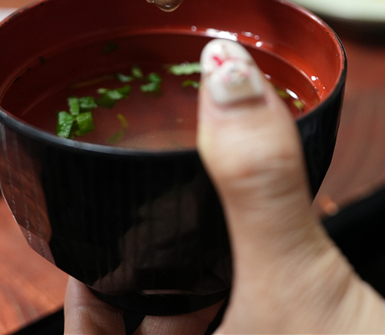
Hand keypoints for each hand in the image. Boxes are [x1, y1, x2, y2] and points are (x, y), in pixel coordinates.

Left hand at [65, 40, 384, 333]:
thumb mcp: (300, 284)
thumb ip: (260, 182)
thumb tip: (227, 75)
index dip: (85, 291)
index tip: (97, 231)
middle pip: (144, 331)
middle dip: (155, 275)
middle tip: (169, 212)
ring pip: (199, 333)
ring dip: (206, 285)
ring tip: (225, 231)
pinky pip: (244, 331)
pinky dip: (248, 302)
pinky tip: (269, 267)